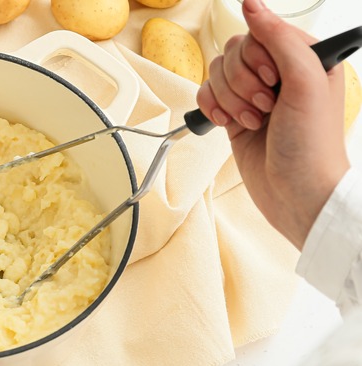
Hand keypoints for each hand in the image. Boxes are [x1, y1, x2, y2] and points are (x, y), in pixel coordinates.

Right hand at [196, 0, 349, 248]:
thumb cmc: (312, 145)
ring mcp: (253, 95)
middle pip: (233, 52)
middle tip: (265, 108)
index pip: (260, 33)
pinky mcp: (233, 115)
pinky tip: (227, 125)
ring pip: (217, 73)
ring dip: (229, 100)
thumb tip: (251, 4)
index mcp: (303, 58)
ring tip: (252, 122)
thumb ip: (278, 39)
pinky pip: (206, 95)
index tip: (273, 82)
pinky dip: (211, 109)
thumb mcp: (306, 83)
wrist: (297, 195)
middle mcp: (277, 73)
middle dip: (242, 83)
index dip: (257, 58)